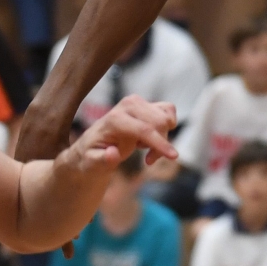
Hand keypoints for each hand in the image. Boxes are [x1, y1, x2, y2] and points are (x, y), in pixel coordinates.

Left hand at [65, 95, 179, 171]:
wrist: (94, 144)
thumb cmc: (92, 155)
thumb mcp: (92, 163)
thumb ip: (102, 160)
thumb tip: (113, 153)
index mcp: (115, 118)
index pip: (144, 129)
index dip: (160, 143)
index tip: (174, 157)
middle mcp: (128, 105)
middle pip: (159, 123)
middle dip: (160, 144)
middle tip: (149, 160)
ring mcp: (139, 102)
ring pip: (166, 118)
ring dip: (162, 137)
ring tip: (144, 148)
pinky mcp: (147, 103)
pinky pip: (169, 111)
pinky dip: (167, 127)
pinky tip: (152, 138)